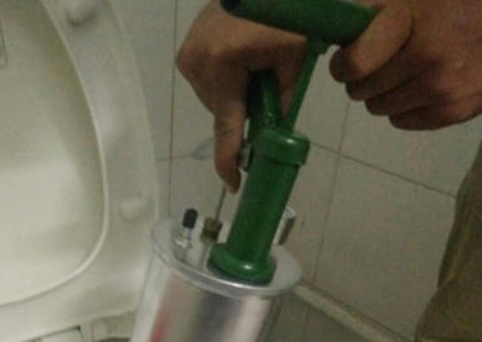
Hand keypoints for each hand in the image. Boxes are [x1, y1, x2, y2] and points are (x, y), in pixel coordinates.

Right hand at [177, 1, 305, 190]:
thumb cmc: (286, 13)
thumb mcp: (294, 57)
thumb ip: (282, 101)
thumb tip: (272, 134)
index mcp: (224, 64)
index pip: (226, 126)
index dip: (229, 160)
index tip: (232, 183)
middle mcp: (198, 63)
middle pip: (221, 113)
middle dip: (241, 112)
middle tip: (264, 89)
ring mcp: (188, 56)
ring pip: (213, 100)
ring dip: (233, 97)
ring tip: (252, 67)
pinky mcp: (187, 51)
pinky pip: (206, 83)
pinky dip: (224, 83)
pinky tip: (239, 62)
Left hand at [330, 0, 481, 129]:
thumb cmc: (451, 6)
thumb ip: (369, 13)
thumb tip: (334, 30)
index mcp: (410, 21)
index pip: (354, 64)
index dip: (342, 66)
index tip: (345, 63)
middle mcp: (427, 55)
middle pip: (361, 90)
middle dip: (364, 79)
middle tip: (382, 65)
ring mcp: (441, 87)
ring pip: (379, 108)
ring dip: (384, 94)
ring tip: (407, 73)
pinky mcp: (452, 111)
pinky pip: (401, 121)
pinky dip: (405, 107)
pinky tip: (424, 86)